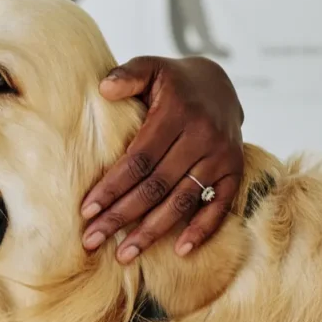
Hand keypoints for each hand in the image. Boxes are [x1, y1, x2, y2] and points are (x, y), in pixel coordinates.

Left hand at [80, 56, 244, 263]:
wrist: (220, 84)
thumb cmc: (172, 82)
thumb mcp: (150, 67)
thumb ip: (127, 75)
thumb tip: (104, 89)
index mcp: (176, 113)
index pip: (138, 159)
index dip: (112, 187)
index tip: (87, 210)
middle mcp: (202, 137)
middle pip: (155, 186)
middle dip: (121, 216)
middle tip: (92, 239)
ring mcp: (221, 156)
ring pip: (182, 201)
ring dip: (152, 232)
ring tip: (124, 254)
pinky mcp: (235, 170)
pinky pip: (219, 205)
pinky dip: (201, 230)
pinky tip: (179, 251)